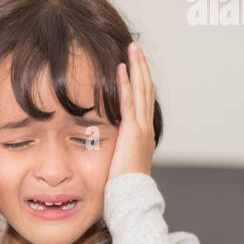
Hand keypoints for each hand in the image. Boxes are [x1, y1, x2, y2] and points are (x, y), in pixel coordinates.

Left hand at [107, 40, 155, 179]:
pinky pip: (129, 104)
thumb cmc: (121, 185)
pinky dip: (126, 85)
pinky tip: (121, 69)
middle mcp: (145, 126)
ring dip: (136, 67)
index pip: (142, 98)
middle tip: (136, 45)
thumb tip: (98, 139)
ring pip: (141, 90)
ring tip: (132, 47)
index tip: (133, 62)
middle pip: (145, 88)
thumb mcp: (117, 159)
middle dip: (140, 65)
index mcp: (142, 132)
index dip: (139, 78)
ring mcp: (141, 128)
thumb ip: (112, 146)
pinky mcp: (132, 133)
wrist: (131, 198)